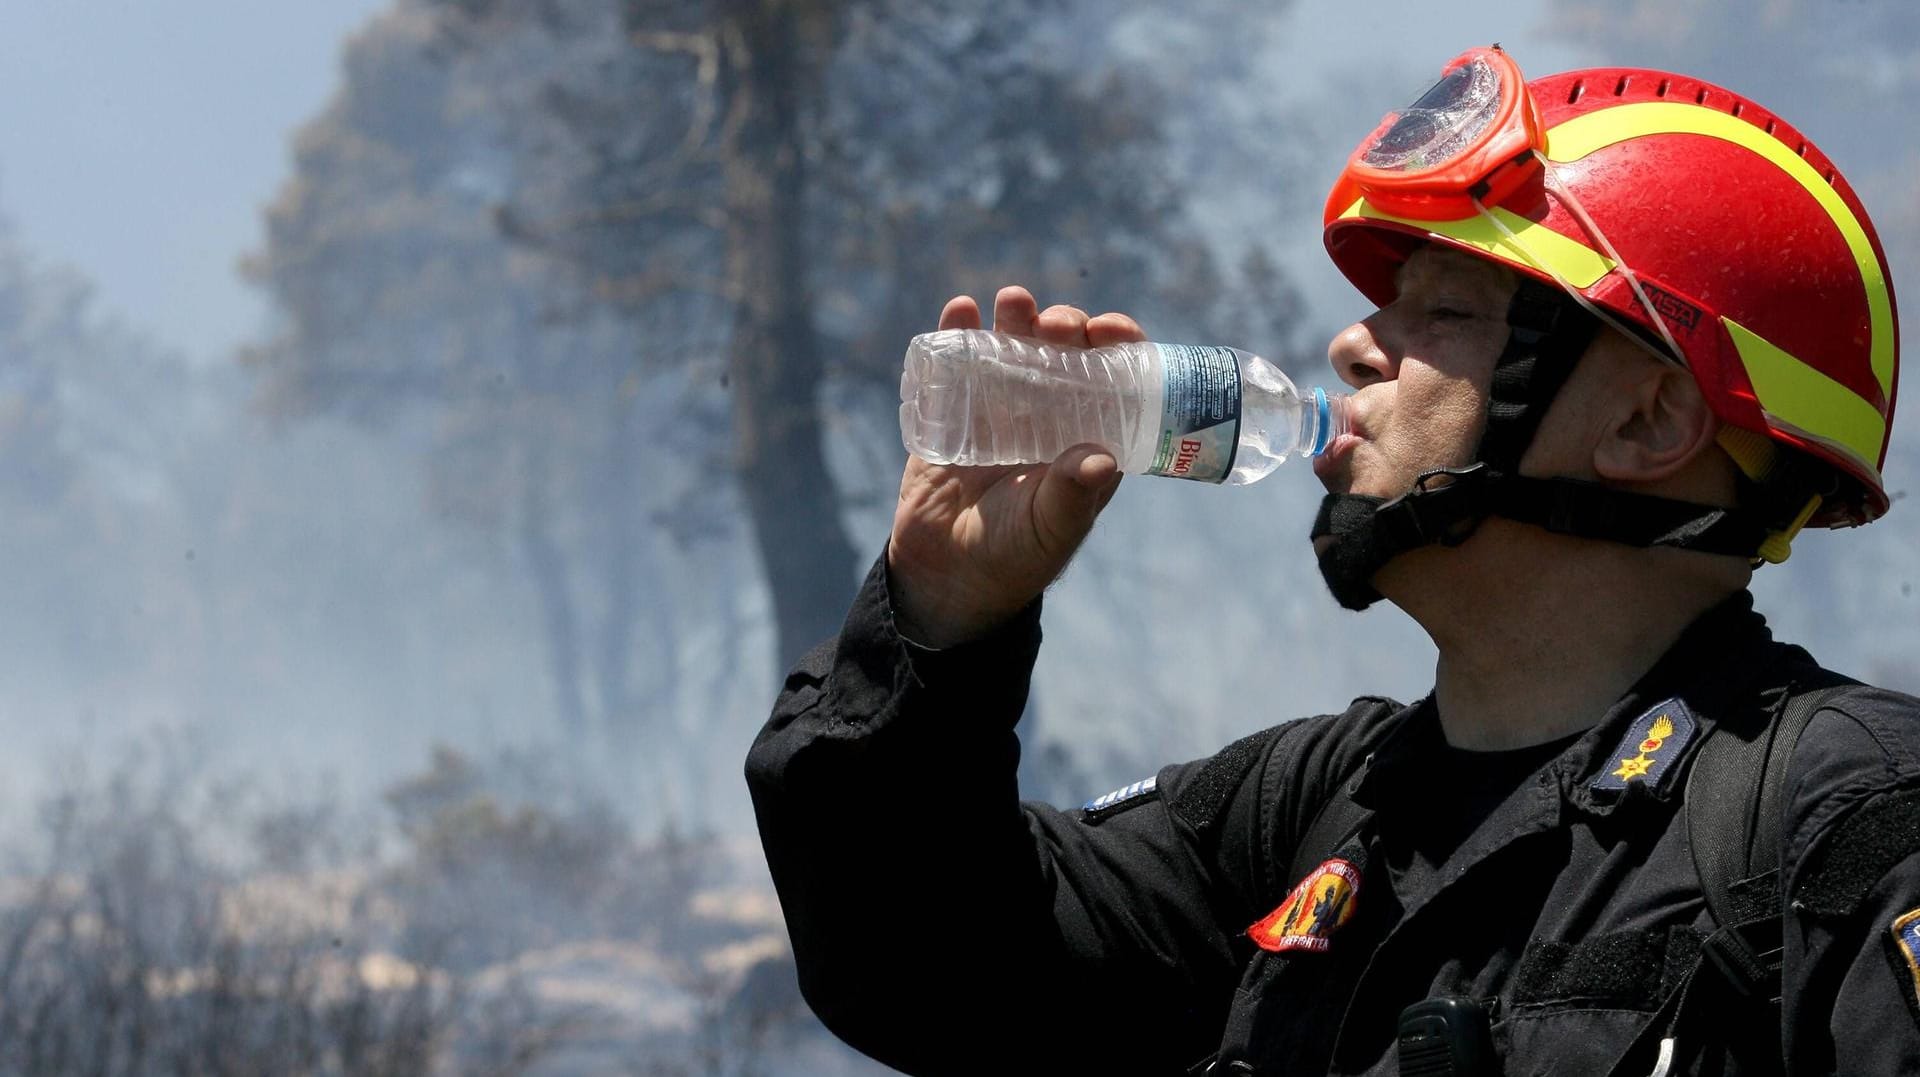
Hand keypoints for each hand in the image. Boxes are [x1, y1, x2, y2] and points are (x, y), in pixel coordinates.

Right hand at [886, 286, 1143, 647]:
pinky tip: (960, 310)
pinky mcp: (955, 412)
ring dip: (1017, 318)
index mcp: (1089, 438)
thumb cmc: (1014, 557)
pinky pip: (958, 363)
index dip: (1119, 346)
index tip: (1111, 329)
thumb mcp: (1050, 529)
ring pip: (1015, 348)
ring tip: (1014, 300)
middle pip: (1066, 353)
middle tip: (1058, 324)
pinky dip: (959, 332)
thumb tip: (1102, 459)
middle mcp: (1051, 416)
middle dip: (1066, 326)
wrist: (946, 576)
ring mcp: (1001, 410)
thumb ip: (1072, 496)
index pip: (1115, 378)